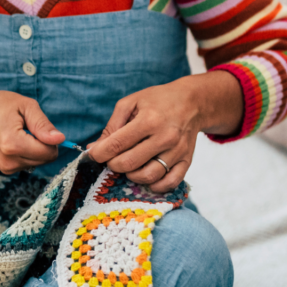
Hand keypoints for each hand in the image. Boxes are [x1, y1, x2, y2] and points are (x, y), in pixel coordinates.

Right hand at [0, 91, 64, 173]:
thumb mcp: (24, 106)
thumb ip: (43, 124)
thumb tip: (60, 139)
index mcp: (14, 144)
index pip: (49, 152)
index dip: (50, 138)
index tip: (38, 126)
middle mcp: (10, 160)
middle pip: (46, 159)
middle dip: (43, 143)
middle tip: (27, 128)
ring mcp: (7, 167)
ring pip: (39, 162)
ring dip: (36, 148)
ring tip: (19, 133)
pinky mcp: (6, 169)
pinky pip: (29, 163)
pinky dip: (28, 153)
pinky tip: (15, 141)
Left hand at [86, 72, 242, 192]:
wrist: (192, 102)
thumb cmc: (157, 100)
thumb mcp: (130, 103)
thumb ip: (111, 126)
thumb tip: (94, 148)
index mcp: (148, 120)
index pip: (116, 144)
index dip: (99, 154)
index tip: (94, 155)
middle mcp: (164, 137)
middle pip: (129, 163)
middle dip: (113, 165)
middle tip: (111, 159)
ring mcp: (177, 151)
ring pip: (148, 176)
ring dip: (131, 176)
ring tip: (128, 166)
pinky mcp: (187, 161)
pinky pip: (169, 183)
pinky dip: (154, 186)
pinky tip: (145, 176)